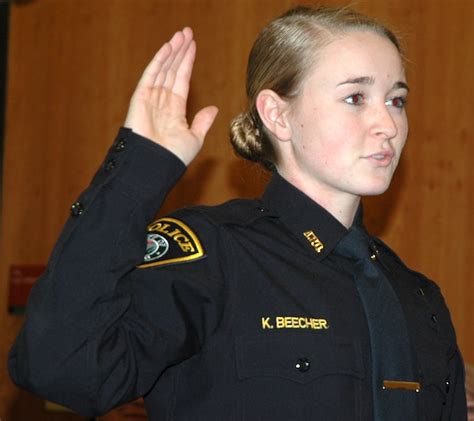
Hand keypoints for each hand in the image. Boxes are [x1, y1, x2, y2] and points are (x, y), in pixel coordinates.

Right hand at [124, 27, 217, 165]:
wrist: (156, 165)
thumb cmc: (174, 157)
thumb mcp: (194, 138)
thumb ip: (202, 122)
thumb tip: (214, 109)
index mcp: (175, 111)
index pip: (182, 81)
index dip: (187, 63)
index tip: (193, 47)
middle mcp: (162, 102)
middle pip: (172, 71)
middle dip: (180, 52)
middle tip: (187, 33)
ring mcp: (151, 99)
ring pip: (163, 69)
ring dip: (171, 51)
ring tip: (181, 35)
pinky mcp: (140, 98)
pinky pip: (151, 75)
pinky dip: (159, 61)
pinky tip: (167, 47)